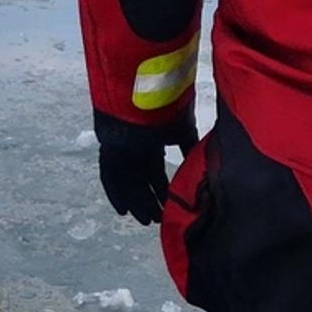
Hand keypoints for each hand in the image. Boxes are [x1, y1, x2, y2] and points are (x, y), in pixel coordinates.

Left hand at [95, 109, 197, 226]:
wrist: (146, 91)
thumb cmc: (169, 105)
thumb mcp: (184, 129)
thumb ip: (191, 148)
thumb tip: (203, 165)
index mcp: (153, 137)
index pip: (154, 169)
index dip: (160, 188)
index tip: (169, 205)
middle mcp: (135, 144)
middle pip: (140, 177)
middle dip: (149, 199)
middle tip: (158, 218)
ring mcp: (120, 146)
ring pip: (127, 179)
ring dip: (136, 200)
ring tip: (147, 220)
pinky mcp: (108, 148)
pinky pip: (109, 175)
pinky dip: (115, 193)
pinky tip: (122, 210)